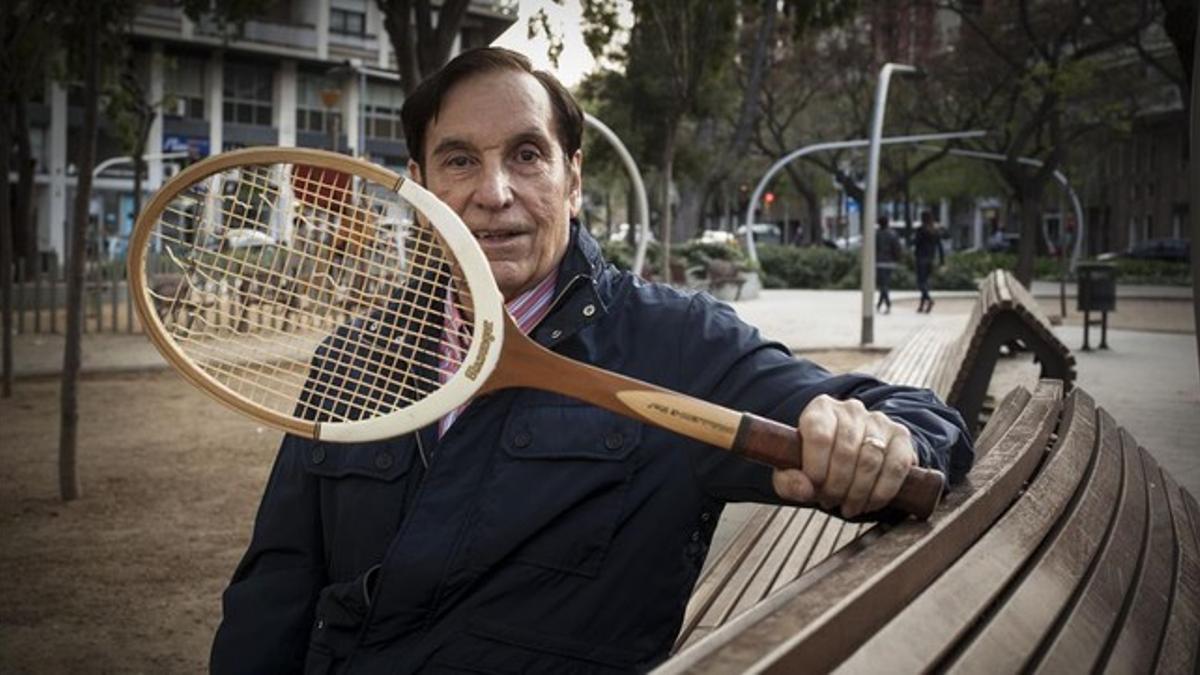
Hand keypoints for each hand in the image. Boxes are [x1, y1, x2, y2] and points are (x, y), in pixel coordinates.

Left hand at [771, 395, 917, 518]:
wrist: (849, 455)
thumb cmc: (816, 461)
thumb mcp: (792, 470)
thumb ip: (787, 481)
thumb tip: (805, 490)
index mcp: (820, 409)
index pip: (819, 435)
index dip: (817, 468)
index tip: (814, 489)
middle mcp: (851, 409)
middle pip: (846, 451)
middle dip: (837, 486)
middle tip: (830, 502)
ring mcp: (879, 420)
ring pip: (871, 461)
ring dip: (859, 493)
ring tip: (848, 506)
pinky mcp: (901, 436)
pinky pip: (896, 466)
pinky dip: (882, 492)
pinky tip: (870, 503)